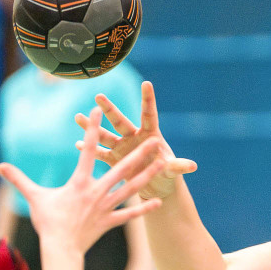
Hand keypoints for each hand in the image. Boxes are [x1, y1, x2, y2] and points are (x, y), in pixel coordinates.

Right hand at [0, 108, 165, 252]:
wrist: (60, 249)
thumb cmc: (48, 222)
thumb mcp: (34, 197)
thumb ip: (19, 179)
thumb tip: (0, 166)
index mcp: (79, 181)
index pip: (88, 149)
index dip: (92, 129)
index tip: (98, 111)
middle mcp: (96, 191)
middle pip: (121, 168)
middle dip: (139, 152)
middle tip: (154, 138)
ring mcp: (106, 206)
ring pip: (131, 188)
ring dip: (148, 175)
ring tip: (163, 164)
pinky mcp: (111, 221)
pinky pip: (130, 214)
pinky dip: (144, 209)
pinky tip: (159, 202)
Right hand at [75, 81, 196, 200]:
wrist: (155, 186)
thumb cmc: (166, 174)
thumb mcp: (171, 171)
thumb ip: (178, 166)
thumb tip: (193, 166)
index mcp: (151, 135)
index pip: (148, 114)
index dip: (148, 100)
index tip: (146, 83)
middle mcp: (134, 137)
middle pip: (121, 121)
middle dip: (109, 110)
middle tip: (98, 96)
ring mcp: (122, 147)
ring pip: (105, 135)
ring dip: (92, 127)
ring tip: (77, 116)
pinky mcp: (114, 159)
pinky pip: (100, 153)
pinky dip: (90, 150)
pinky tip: (78, 143)